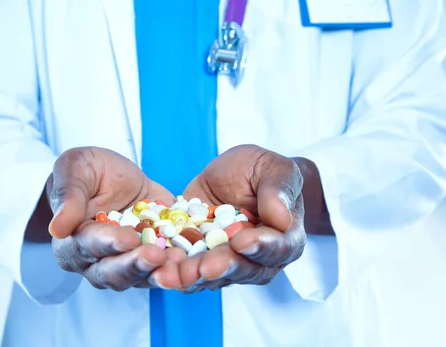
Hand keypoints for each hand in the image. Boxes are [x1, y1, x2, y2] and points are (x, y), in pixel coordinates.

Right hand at [47, 147, 184, 290]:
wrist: (112, 176)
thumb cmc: (86, 171)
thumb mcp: (75, 168)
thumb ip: (68, 195)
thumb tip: (58, 227)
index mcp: (71, 241)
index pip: (87, 246)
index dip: (108, 243)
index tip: (127, 238)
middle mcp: (95, 260)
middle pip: (112, 272)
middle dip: (134, 264)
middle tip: (155, 255)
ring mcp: (124, 262)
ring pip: (137, 277)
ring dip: (156, 271)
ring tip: (175, 261)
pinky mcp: (150, 258)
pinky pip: (162, 270)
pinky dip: (175, 267)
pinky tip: (189, 259)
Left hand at [179, 144, 305, 291]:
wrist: (232, 174)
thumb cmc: (260, 170)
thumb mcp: (273, 168)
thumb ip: (279, 189)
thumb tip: (282, 217)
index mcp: (285, 238)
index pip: (277, 248)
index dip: (260, 247)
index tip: (242, 242)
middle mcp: (259, 258)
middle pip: (244, 269)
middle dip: (222, 267)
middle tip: (205, 267)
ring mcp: (230, 263)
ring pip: (215, 276)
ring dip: (195, 277)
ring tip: (177, 274)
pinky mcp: (202, 260)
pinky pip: (189, 270)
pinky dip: (175, 272)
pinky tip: (160, 271)